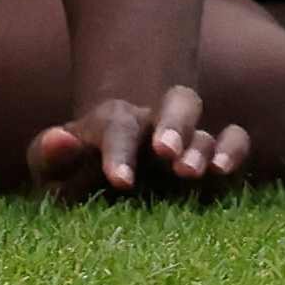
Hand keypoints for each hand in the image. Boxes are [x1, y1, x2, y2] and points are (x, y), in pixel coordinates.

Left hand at [31, 85, 246, 202]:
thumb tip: (59, 138)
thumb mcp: (54, 166)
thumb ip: (49, 154)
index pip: (118, 127)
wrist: (111, 168)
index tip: (121, 181)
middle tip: (166, 152)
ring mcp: (187, 140)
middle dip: (174, 125)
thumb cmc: (77, 171)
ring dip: (201, 147)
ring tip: (190, 172)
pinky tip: (223, 170)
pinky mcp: (213, 156)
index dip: (119, 152)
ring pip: (205, 127)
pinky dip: (234, 148)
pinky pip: (235, 139)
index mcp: (117, 123)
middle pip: (177, 103)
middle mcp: (157, 125)